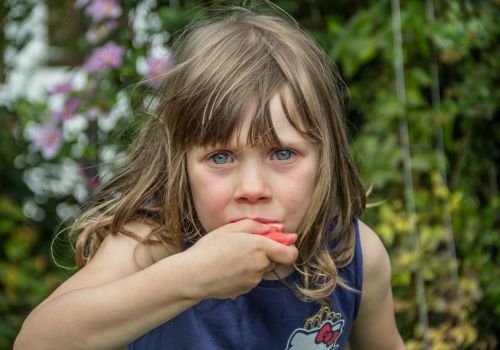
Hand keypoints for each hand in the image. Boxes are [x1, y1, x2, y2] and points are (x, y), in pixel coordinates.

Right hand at [180, 219, 297, 299]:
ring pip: (262, 269)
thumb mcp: (231, 228)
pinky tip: (228, 268)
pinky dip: (245, 273)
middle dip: (267, 253)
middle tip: (246, 246)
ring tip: (232, 257)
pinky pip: (251, 278)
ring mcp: (253, 280)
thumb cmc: (209, 249)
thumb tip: (277, 228)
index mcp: (260, 247)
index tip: (280, 241)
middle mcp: (260, 265)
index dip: (288, 247)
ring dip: (254, 263)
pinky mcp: (245, 290)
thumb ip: (257, 226)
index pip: (290, 253)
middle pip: (275, 260)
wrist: (192, 275)